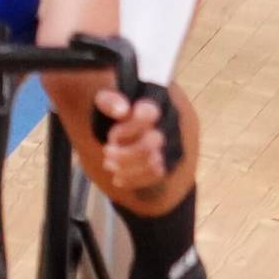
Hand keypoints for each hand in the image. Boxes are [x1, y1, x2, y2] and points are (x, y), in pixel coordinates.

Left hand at [88, 83, 178, 211]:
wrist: (135, 121)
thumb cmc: (119, 108)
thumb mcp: (108, 98)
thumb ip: (111, 100)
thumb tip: (122, 111)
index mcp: (157, 103)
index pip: (149, 114)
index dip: (127, 128)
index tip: (112, 135)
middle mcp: (170, 123)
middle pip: (152, 143)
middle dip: (124, 153)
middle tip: (106, 151)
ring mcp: (172, 143)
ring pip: (154, 163)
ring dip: (126, 168)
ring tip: (108, 164)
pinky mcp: (170, 161)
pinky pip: (156, 176)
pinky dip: (134, 181)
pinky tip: (118, 179)